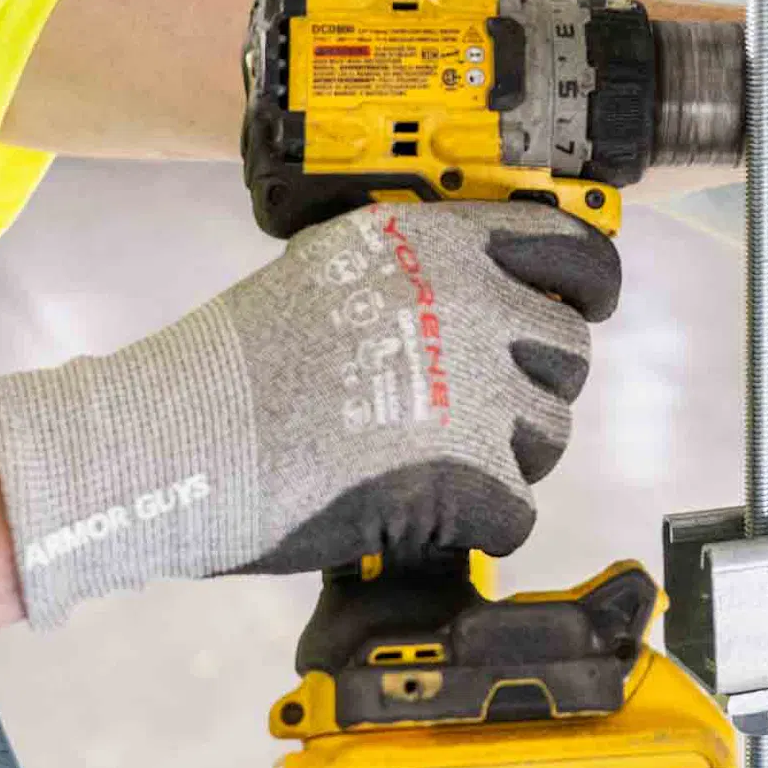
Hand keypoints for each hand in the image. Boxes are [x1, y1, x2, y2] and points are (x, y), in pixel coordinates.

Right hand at [0, 200, 621, 626]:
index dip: (588, 286)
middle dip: (530, 389)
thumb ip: (418, 271)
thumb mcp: (333, 269)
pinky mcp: (468, 476)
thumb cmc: (235, 365)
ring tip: (425, 462)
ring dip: (505, 458)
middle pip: (569, 353)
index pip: (572, 249)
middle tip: (466, 414)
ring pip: (551, 436)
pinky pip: (517, 512)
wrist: (180, 440)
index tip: (586, 306)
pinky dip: (474, 523)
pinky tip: (413, 510)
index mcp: (439, 244)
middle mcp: (472, 305)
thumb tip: (485, 292)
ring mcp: (476, 392)